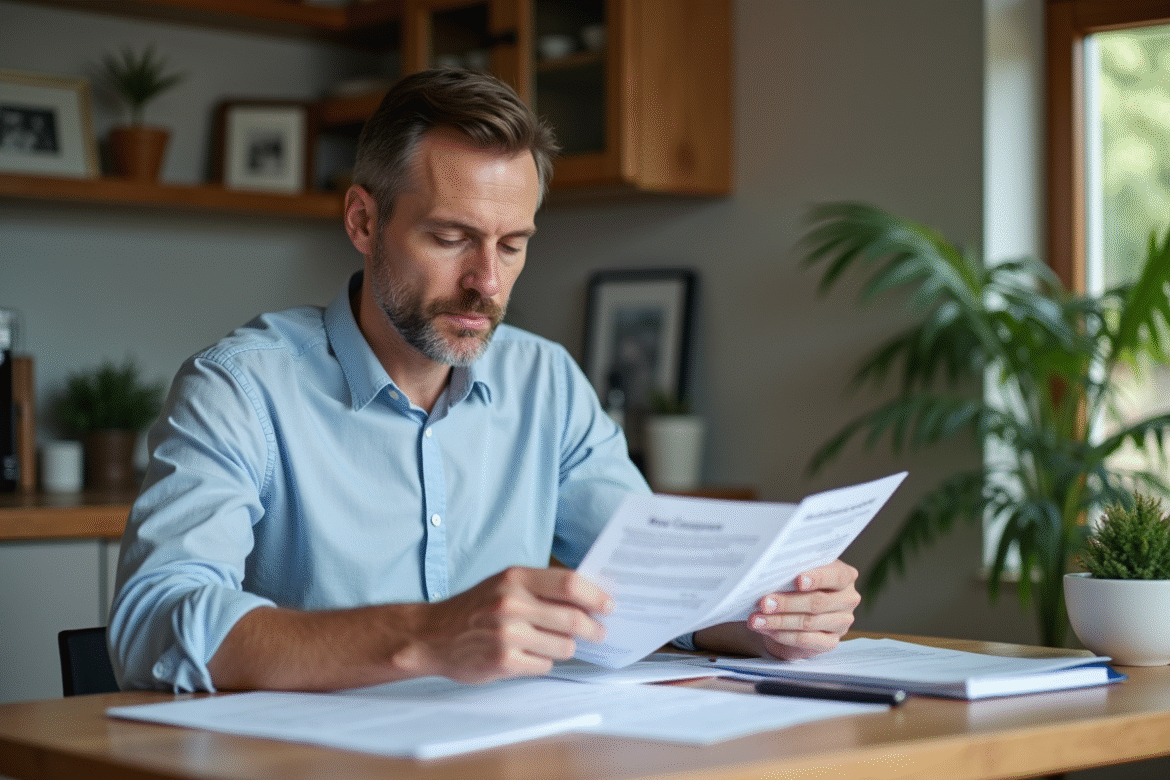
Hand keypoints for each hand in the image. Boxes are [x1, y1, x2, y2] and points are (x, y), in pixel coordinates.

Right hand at [395, 566, 613, 683]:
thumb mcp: (503, 584)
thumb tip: (588, 598)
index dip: (595, 596)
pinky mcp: (503, 661)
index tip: (609, 605)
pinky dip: (543, 662)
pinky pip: (544, 665)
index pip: (569, 583)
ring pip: (564, 646)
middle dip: (592, 628)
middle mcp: (511, 603)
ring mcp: (507, 634)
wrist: (432, 635)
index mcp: (515, 578)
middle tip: (599, 633)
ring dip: (566, 648)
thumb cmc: (475, 608)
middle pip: (573, 618)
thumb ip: (540, 587)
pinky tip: (529, 656)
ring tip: (554, 644)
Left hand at [748, 559, 859, 660]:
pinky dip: (782, 635)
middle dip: (787, 603)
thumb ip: (792, 571)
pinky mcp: (831, 642)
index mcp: (845, 576)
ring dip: (779, 621)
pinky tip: (766, 630)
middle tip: (764, 603)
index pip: (836, 576)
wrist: (792, 612)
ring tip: (757, 619)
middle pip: (818, 602)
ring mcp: (841, 622)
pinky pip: (805, 640)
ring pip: (809, 622)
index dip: (817, 578)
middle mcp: (847, 599)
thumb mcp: (796, 573)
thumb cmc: (795, 585)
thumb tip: (770, 572)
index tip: (798, 580)